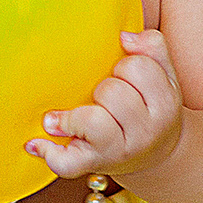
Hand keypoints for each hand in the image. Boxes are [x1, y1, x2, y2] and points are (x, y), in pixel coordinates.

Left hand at [28, 28, 183, 180]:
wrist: (158, 156)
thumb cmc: (152, 107)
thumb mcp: (165, 76)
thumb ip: (152, 46)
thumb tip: (124, 37)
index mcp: (165, 103)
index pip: (138, 67)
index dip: (124, 66)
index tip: (121, 75)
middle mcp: (146, 130)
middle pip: (112, 91)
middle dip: (103, 89)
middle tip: (104, 100)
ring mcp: (119, 151)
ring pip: (92, 121)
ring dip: (76, 114)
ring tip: (71, 116)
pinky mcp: (94, 165)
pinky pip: (68, 162)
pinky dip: (49, 152)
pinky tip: (37, 142)